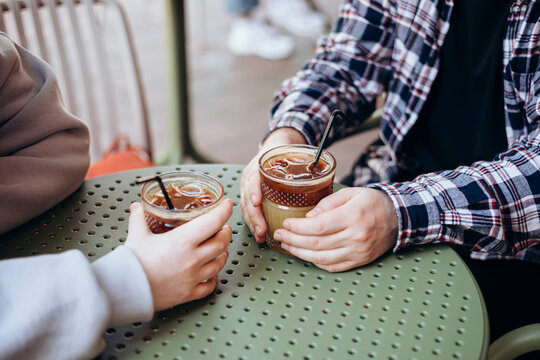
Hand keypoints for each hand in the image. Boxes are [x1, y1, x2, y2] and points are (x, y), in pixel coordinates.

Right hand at [125, 199, 232, 310]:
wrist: (124, 290)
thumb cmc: (132, 263)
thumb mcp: (137, 235)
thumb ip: (139, 218)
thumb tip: (137, 206)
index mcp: (183, 240)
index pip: (214, 221)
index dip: (224, 211)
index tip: (227, 205)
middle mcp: (193, 258)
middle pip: (222, 243)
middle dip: (226, 233)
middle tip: (224, 228)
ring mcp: (193, 277)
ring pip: (219, 263)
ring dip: (223, 254)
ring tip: (221, 249)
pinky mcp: (189, 293)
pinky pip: (209, 286)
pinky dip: (213, 279)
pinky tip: (210, 275)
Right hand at [240, 128, 305, 242]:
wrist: (276, 144)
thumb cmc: (286, 152)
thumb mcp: (293, 154)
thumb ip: (305, 166)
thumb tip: (327, 178)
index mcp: (260, 166)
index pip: (253, 178)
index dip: (253, 191)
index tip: (257, 202)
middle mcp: (251, 176)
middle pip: (247, 198)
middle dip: (254, 216)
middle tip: (262, 230)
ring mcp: (248, 186)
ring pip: (246, 207)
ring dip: (253, 223)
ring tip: (261, 235)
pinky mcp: (250, 195)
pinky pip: (248, 210)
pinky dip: (253, 222)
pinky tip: (260, 232)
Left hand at [274, 187, 397, 271]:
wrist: (398, 218)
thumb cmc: (372, 203)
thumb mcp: (350, 193)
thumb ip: (327, 204)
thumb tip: (308, 218)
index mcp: (352, 216)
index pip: (317, 226)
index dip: (297, 227)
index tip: (285, 223)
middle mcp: (355, 237)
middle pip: (316, 243)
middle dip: (292, 240)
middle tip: (279, 235)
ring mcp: (358, 252)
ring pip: (321, 258)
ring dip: (300, 253)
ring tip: (287, 245)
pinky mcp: (359, 261)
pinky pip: (332, 266)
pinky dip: (315, 262)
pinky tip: (304, 254)